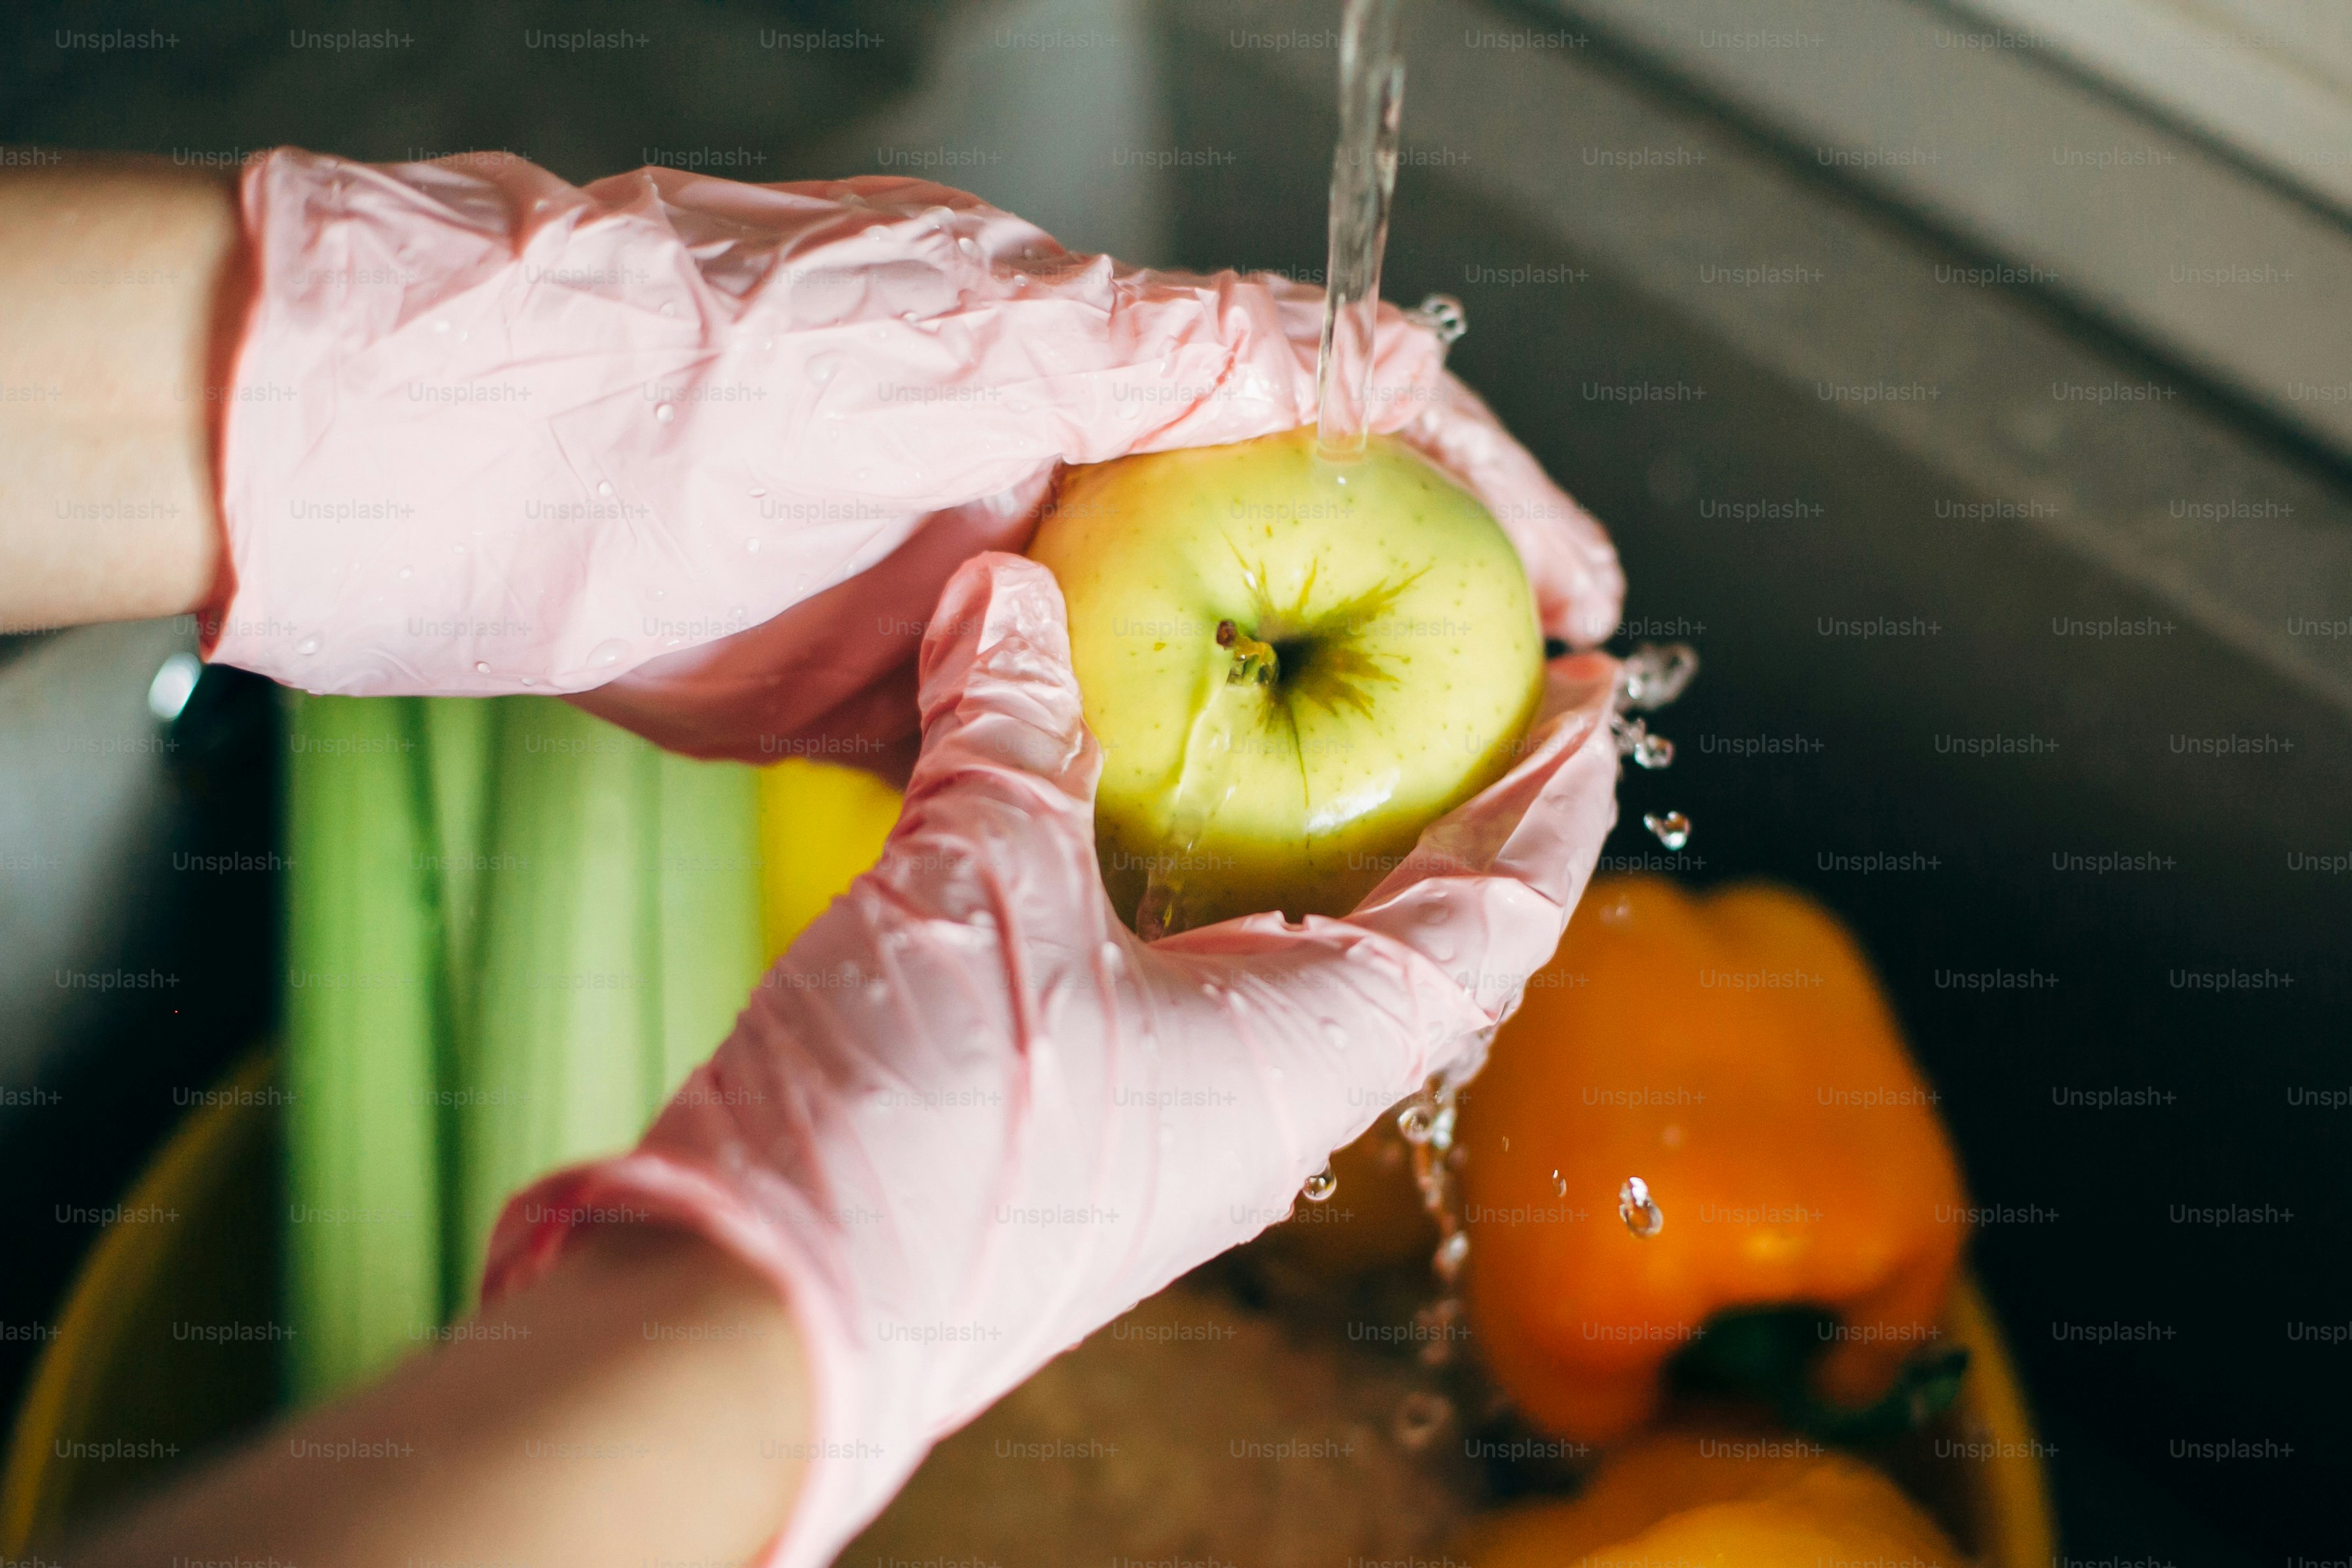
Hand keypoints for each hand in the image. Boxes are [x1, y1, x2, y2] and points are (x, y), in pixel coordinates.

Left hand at [210, 151, 1620, 763]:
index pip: (1334, 411)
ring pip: (1173, 683)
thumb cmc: (694, 357)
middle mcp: (1050, 476)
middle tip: (1516, 740)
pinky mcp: (897, 700)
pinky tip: (1191, 883)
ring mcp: (978, 597)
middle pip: (1273, 561)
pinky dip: (1118, 818)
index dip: (1480, 491)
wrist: (461, 473)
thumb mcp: (949, 327)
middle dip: (1402, 646)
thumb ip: (1149, 343)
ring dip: (1272, 754)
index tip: (1586, 587)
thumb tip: (1351, 354)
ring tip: (1388, 841)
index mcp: (1084, 364)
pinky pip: (1049, 767)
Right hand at [481, 552, 1622, 1567]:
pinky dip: (1194, 887)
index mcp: (1305, 1055)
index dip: (1556, 797)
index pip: (1499, 917)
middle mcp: (1265, 1099)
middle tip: (1466, 687)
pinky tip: (1143, 818)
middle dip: (1451, 811)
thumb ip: (1008, 728)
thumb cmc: (916, 1136)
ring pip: (1294, 964)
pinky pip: (1184, 983)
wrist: (767, 1323)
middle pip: (1415, 941)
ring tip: (1313, 731)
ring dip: (1320, 849)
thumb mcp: (977, 887)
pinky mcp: (1077, 1122)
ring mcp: (1173, 1121)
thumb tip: (1010, 591)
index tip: (1594, 692)